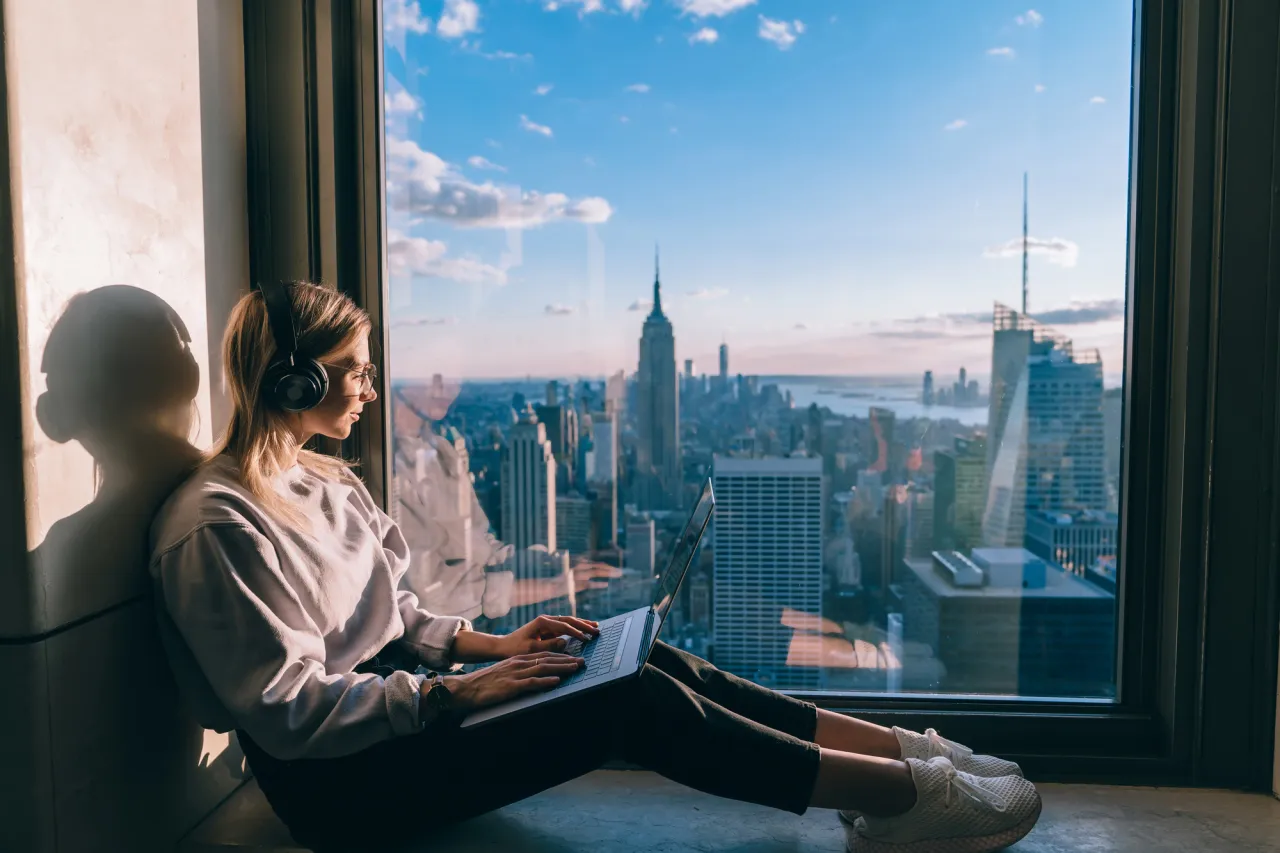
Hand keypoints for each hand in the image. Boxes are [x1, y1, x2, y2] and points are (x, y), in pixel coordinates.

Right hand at [440, 652, 584, 709]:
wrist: (466, 689)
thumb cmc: (486, 684)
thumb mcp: (506, 673)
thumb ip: (522, 673)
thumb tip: (538, 676)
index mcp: (518, 659)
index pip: (544, 655)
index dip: (561, 656)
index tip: (575, 657)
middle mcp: (519, 663)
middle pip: (547, 659)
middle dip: (567, 660)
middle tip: (582, 661)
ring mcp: (515, 674)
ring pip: (543, 668)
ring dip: (561, 668)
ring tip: (576, 668)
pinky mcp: (510, 686)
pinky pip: (531, 683)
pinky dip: (545, 681)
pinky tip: (556, 681)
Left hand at [496, 614, 599, 657]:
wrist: (503, 646)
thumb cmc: (514, 649)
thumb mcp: (530, 649)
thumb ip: (548, 646)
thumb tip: (564, 642)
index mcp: (542, 622)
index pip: (564, 626)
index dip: (577, 632)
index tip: (587, 638)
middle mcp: (545, 620)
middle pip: (569, 620)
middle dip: (584, 625)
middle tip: (597, 630)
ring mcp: (547, 624)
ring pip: (568, 622)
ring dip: (581, 624)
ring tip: (595, 627)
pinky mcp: (547, 629)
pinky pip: (564, 627)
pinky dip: (575, 628)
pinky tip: (583, 630)